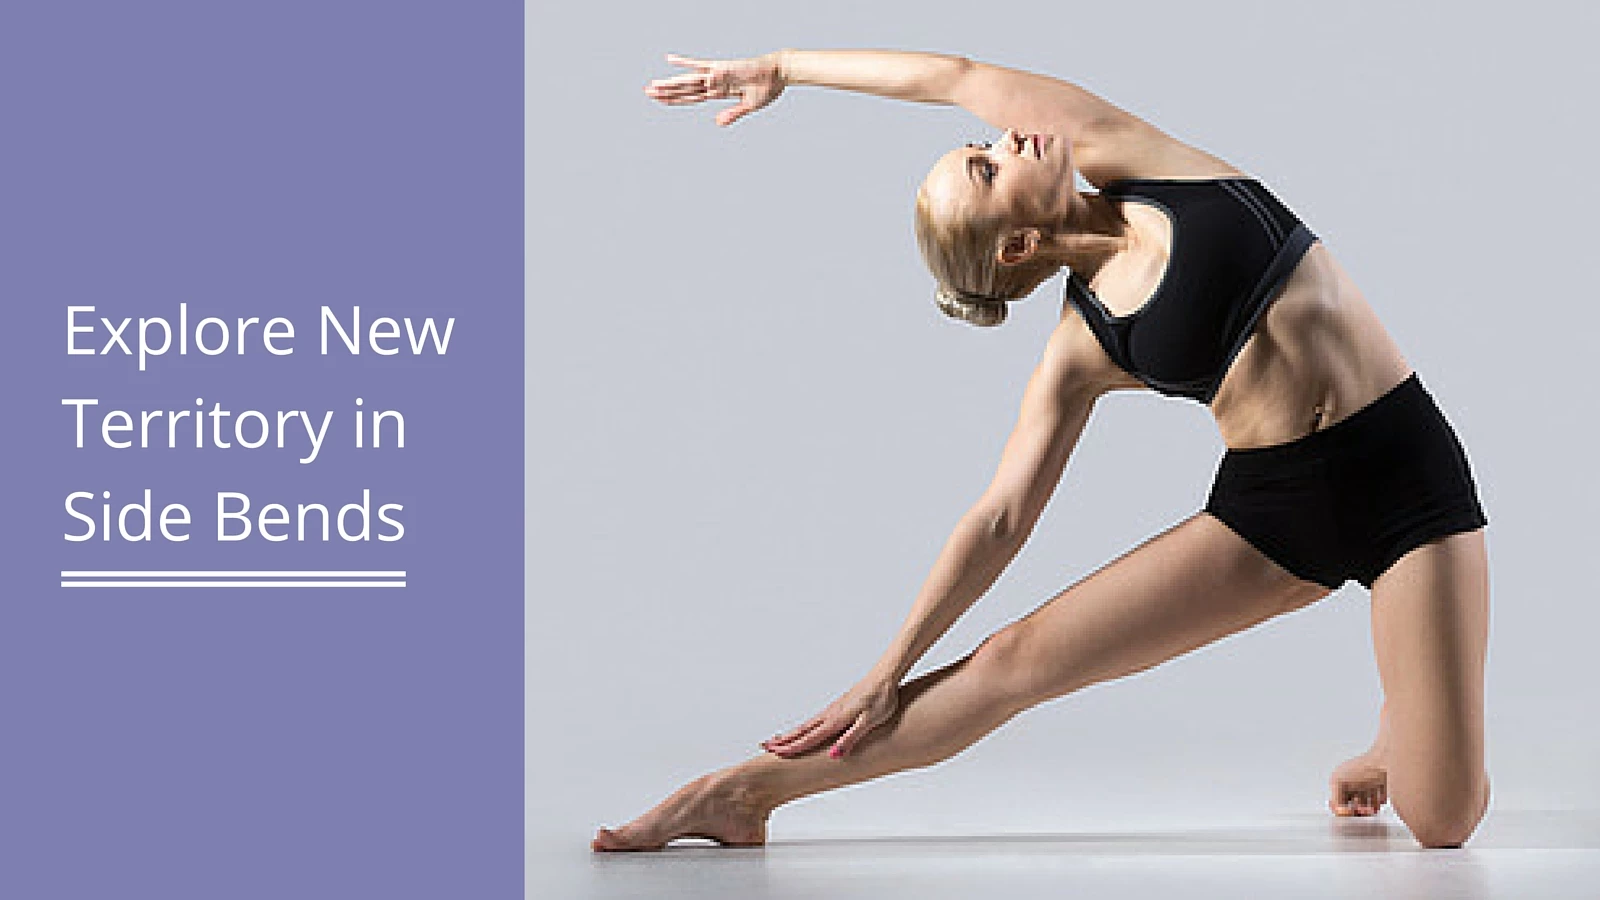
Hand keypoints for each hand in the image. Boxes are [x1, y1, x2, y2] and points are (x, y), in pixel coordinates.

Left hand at [644, 52, 784, 126]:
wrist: (778, 74)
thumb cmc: (767, 88)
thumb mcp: (748, 106)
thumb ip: (733, 113)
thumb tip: (717, 124)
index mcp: (719, 92)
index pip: (692, 97)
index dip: (676, 99)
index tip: (661, 100)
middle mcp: (714, 83)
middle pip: (685, 88)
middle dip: (667, 91)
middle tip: (647, 92)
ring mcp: (717, 75)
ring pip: (688, 80)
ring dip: (670, 84)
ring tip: (652, 86)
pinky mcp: (722, 68)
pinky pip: (701, 65)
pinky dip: (685, 63)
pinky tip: (669, 59)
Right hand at [761, 674, 899, 758]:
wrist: (885, 676)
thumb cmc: (881, 698)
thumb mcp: (869, 722)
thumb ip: (850, 738)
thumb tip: (833, 756)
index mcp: (836, 720)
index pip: (809, 738)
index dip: (792, 748)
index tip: (775, 754)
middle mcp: (830, 714)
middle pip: (801, 730)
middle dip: (783, 740)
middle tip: (765, 746)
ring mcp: (833, 709)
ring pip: (806, 724)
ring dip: (790, 733)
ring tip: (778, 739)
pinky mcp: (838, 706)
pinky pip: (815, 720)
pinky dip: (803, 727)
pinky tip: (804, 729)